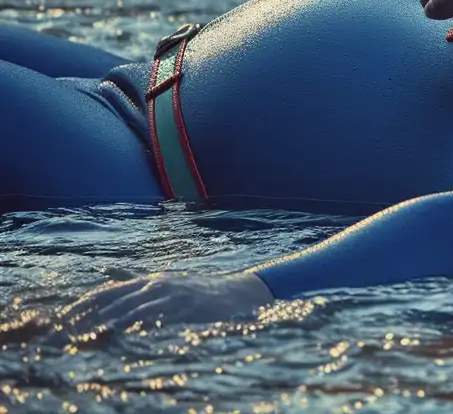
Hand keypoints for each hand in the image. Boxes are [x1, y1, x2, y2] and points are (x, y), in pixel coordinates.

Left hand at [52, 271, 270, 340]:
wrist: (239, 292)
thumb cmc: (199, 289)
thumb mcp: (164, 280)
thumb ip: (133, 277)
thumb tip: (104, 270)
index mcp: (148, 281)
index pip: (107, 291)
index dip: (83, 304)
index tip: (62, 318)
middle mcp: (156, 285)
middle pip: (113, 300)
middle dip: (87, 315)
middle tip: (66, 329)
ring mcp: (171, 295)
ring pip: (133, 309)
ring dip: (108, 322)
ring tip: (87, 333)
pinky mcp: (185, 307)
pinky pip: (159, 317)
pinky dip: (141, 325)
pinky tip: (127, 333)